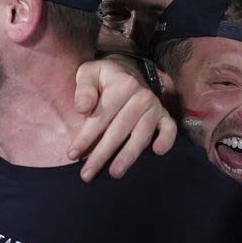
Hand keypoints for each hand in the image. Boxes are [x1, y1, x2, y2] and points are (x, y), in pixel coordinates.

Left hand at [69, 57, 175, 180]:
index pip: (100, 117)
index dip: (85, 137)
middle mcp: (140, 96)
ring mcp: (154, 106)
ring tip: (115, 173)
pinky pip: (169, 128)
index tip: (72, 154)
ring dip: (128, 156)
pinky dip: (166, 140)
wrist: (128, 68)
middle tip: (87, 174)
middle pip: (118, 131)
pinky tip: (158, 152)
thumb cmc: (104, 75)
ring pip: (140, 135)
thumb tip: (82, 110)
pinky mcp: (163, 115)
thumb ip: (83, 89)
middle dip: (102, 154)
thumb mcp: (88, 72)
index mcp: (121, 85)